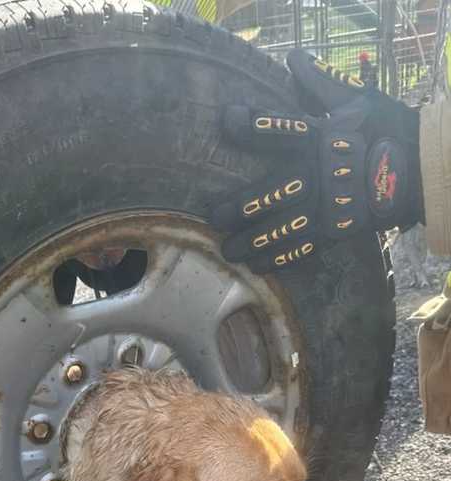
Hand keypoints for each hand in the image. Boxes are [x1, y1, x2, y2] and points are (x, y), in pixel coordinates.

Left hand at [211, 49, 422, 271]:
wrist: (421, 169)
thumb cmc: (385, 130)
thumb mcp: (356, 102)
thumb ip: (320, 86)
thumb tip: (293, 59)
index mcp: (322, 138)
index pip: (283, 128)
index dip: (254, 125)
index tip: (228, 120)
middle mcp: (320, 174)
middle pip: (274, 191)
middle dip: (241, 206)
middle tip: (214, 217)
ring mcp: (328, 206)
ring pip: (283, 227)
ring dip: (253, 241)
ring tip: (228, 251)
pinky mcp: (337, 230)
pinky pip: (304, 248)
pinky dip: (280, 259)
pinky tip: (258, 267)